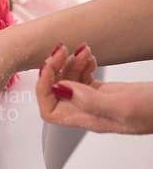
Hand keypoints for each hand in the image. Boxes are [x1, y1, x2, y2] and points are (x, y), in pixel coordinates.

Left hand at [36, 42, 152, 133]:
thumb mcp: (124, 105)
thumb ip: (89, 100)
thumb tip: (58, 90)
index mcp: (88, 119)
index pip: (49, 109)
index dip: (44, 87)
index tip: (49, 65)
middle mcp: (88, 112)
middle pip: (56, 92)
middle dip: (54, 68)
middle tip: (62, 49)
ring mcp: (96, 101)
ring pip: (68, 81)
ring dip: (69, 62)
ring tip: (81, 49)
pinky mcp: (105, 91)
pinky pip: (83, 77)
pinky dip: (81, 63)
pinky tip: (90, 55)